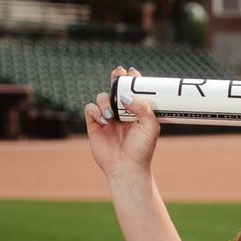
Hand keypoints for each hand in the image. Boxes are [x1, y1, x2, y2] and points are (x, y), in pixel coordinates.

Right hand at [83, 66, 160, 180]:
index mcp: (136, 111)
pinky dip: (96, 110)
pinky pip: (90, 108)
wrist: (127, 167)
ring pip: (102, 96)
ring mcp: (107, 118)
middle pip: (115, 88)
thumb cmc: (142, 149)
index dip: (132, 80)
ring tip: (112, 115)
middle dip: (116, 79)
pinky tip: (104, 120)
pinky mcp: (94, 124)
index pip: (133, 91)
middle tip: (118, 73)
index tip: (133, 73)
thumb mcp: (150, 126)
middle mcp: (121, 113)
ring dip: (105, 100)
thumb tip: (126, 95)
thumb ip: (142, 107)